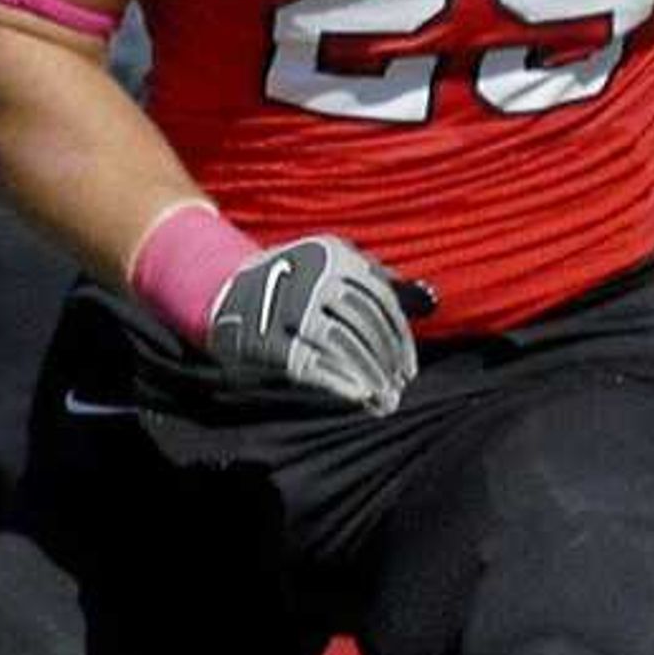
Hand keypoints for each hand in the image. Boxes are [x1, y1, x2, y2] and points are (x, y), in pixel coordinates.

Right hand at [199, 234, 423, 413]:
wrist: (223, 289)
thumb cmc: (293, 281)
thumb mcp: (332, 264)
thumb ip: (377, 281)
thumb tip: (430, 302)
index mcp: (335, 256)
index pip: (380, 301)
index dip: (399, 339)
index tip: (408, 369)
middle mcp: (313, 276)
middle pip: (363, 324)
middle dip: (384, 361)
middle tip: (397, 389)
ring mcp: (289, 306)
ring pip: (341, 344)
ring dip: (367, 375)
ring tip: (382, 399)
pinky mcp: (267, 336)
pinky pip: (311, 362)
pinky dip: (338, 380)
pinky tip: (357, 395)